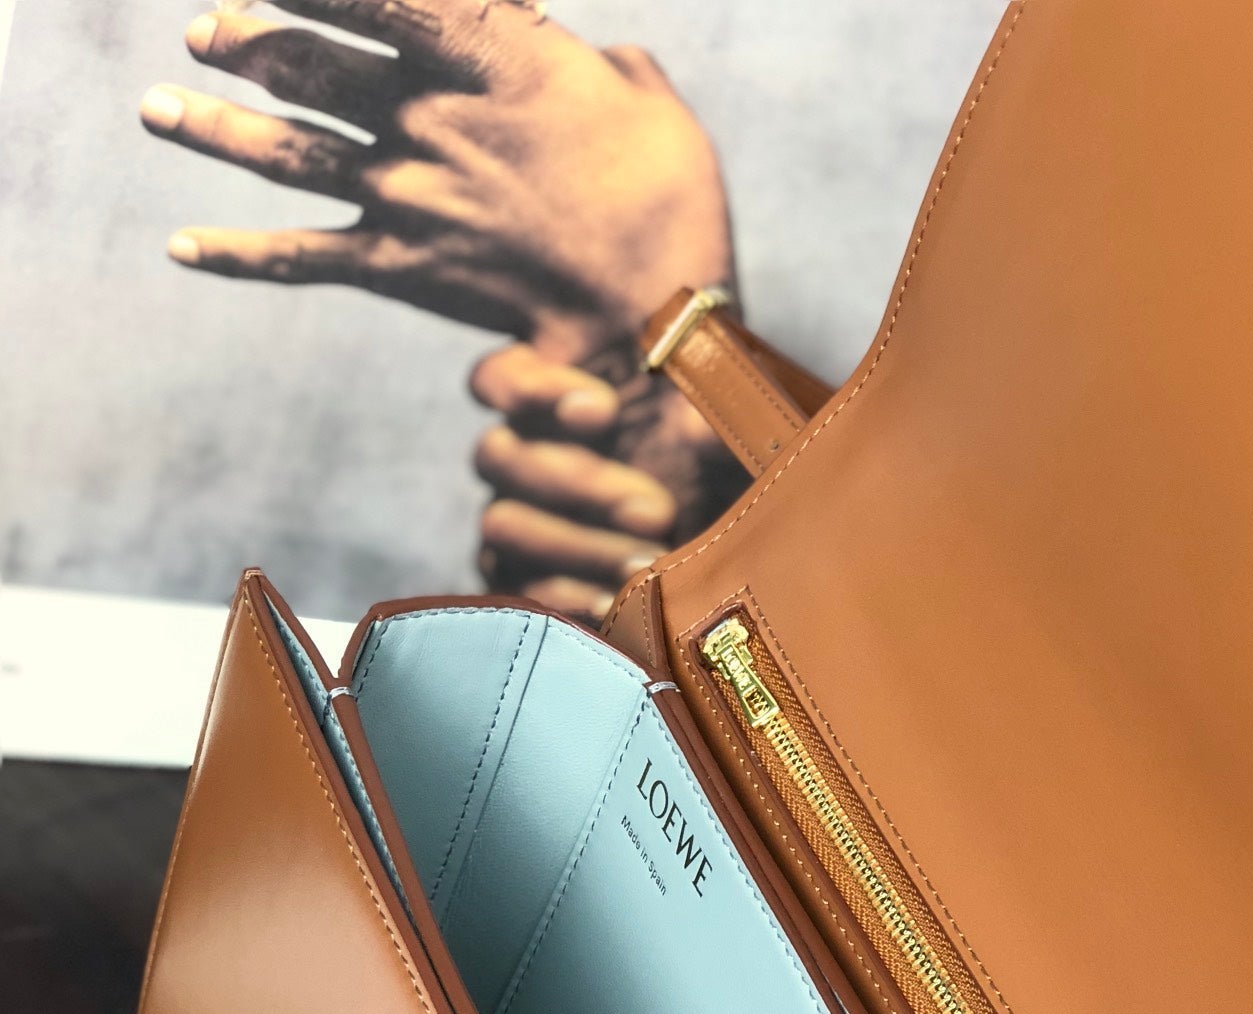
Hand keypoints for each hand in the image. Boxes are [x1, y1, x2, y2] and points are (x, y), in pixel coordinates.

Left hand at [140, 1, 735, 362]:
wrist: (655, 312)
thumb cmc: (666, 196)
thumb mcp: (643, 95)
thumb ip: (596, 60)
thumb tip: (597, 57)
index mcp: (490, 55)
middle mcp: (429, 117)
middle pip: (310, 64)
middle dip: (248, 41)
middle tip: (207, 33)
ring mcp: (409, 195)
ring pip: (288, 150)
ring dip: (214, 128)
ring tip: (158, 109)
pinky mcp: (404, 269)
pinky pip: (305, 258)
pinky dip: (240, 255)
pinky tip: (184, 247)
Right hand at [470, 345, 746, 618]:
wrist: (741, 551)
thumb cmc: (719, 453)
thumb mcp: (721, 410)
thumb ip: (706, 394)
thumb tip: (696, 430)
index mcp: (557, 395)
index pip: (498, 377)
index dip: (528, 387)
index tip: (605, 410)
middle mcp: (526, 455)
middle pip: (496, 455)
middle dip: (577, 483)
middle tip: (657, 511)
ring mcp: (521, 522)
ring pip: (500, 524)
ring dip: (574, 546)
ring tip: (647, 562)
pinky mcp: (531, 583)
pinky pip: (517, 592)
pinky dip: (565, 600)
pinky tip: (615, 605)